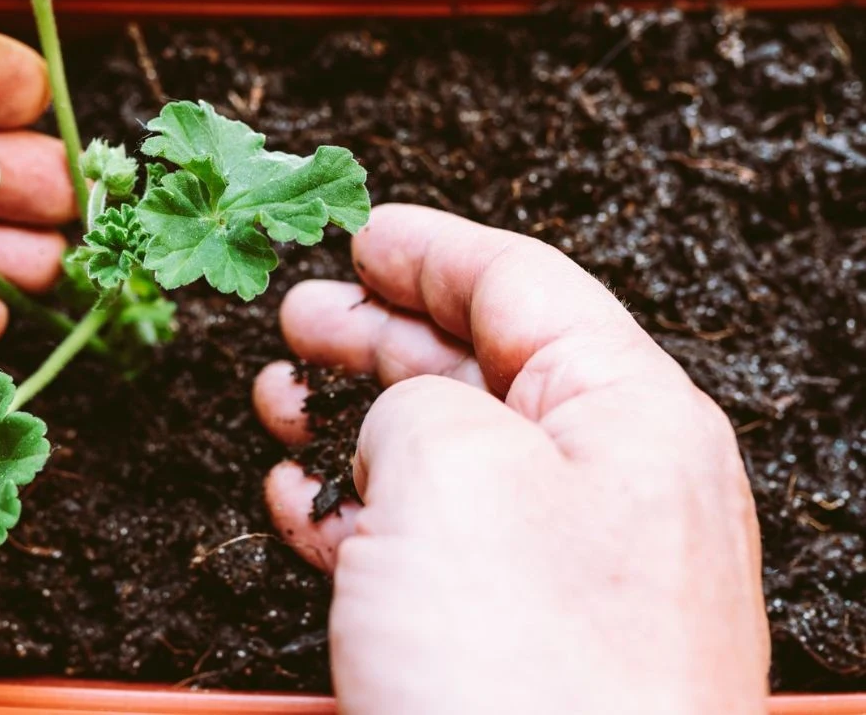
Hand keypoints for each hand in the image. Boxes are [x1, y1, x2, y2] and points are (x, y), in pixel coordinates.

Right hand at [254, 204, 767, 713]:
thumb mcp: (452, 466)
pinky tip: (300, 503)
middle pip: (476, 365)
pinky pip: (428, 542)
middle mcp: (605, 482)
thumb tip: (398, 414)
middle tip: (296, 313)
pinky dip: (356, 512)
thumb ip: (413, 397)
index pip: (522, 284)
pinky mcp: (509, 638)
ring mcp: (559, 566)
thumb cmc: (533, 675)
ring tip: (277, 401)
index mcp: (624, 414)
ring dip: (350, 421)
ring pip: (440, 455)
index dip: (429, 247)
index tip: (359, 231)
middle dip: (375, 332)